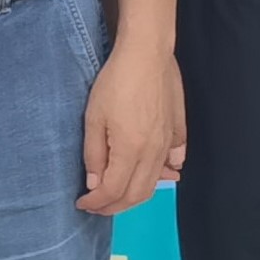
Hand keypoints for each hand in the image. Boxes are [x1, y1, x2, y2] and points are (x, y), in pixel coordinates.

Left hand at [78, 40, 183, 214]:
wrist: (147, 53)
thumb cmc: (116, 82)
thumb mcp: (93, 118)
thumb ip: (94, 155)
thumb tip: (94, 183)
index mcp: (131, 151)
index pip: (113, 191)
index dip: (96, 203)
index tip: (82, 202)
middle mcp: (153, 153)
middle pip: (137, 195)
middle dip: (114, 207)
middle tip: (96, 205)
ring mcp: (168, 143)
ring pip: (155, 182)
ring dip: (135, 195)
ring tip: (118, 194)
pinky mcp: (177, 131)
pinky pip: (173, 161)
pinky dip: (164, 175)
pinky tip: (158, 174)